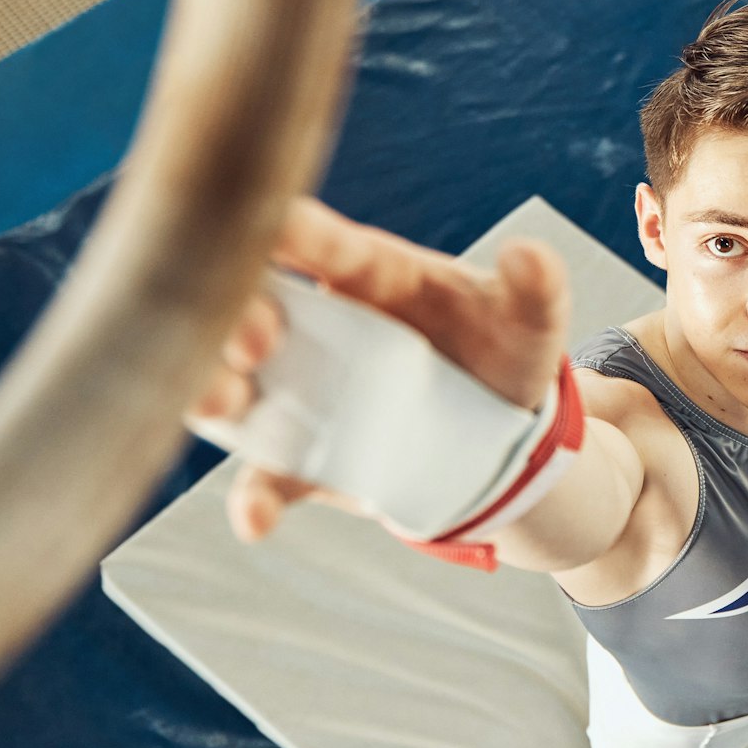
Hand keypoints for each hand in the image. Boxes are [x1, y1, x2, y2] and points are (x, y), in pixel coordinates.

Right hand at [183, 196, 571, 542]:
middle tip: (255, 339)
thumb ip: (536, 289)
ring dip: (211, 389)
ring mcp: (301, 389)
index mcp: (366, 272)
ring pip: (230, 382)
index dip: (290, 232)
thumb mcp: (530, 322)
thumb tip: (530, 257)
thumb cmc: (503, 351)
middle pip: (250, 304)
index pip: (316, 239)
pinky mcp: (303, 455)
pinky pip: (267, 473)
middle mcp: (317, 322)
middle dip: (235, 313)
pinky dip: (256, 497)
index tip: (273, 229)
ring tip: (218, 401)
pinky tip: (255, 519)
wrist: (499, 436)